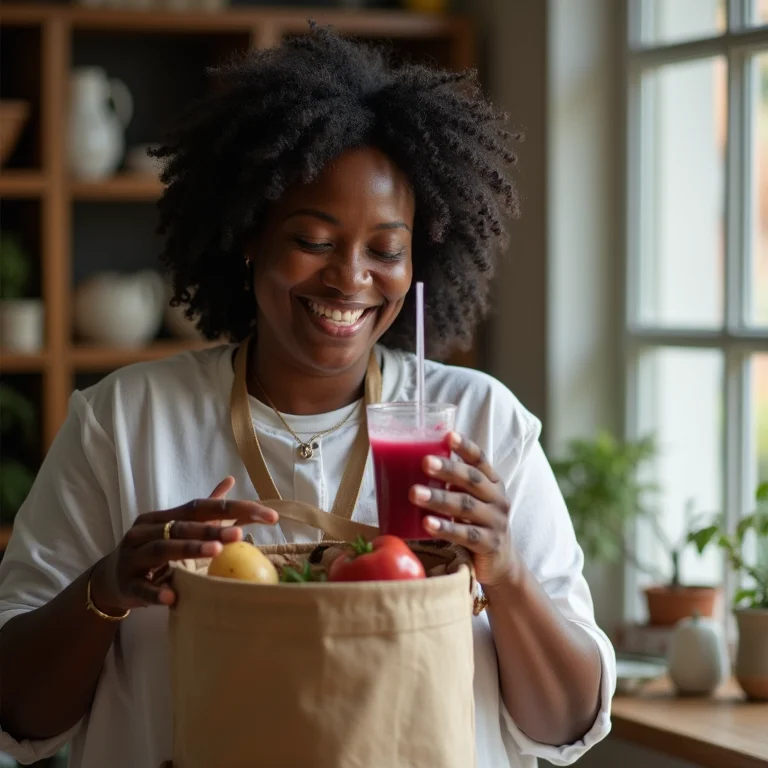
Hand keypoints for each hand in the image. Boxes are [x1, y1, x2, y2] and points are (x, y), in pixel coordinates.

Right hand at [90, 477, 277, 611]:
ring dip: (189, 549)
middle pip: (182, 526)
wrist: (109, 579)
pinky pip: (143, 588)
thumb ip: (204, 508)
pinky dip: (157, 592)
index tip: (266, 515)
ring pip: (162, 550)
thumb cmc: (151, 550)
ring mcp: (134, 557)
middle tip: (239, 533)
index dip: (233, 507)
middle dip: (212, 528)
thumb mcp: (175, 527)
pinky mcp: (127, 583)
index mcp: (163, 517)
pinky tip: (174, 596)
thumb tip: (230, 481)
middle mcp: (146, 531)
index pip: (200, 506)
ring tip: (215, 551)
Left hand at [409, 432, 518, 587]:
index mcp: (492, 482)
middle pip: (471, 480)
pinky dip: (445, 528)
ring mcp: (495, 522)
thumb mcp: (470, 499)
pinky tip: (427, 524)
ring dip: (439, 498)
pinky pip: (465, 535)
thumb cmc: (475, 523)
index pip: (480, 459)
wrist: (501, 563)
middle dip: (448, 469)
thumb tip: (408, 462)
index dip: (465, 447)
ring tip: (414, 493)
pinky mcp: (489, 544)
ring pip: (465, 506)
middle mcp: (497, 498)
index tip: (448, 435)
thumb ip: (452, 483)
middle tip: (424, 462)